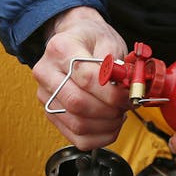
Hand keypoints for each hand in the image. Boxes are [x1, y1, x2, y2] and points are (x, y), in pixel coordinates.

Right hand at [32, 6, 129, 149]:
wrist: (73, 37)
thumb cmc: (91, 39)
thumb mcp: (108, 40)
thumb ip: (117, 65)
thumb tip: (125, 90)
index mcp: (60, 49)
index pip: (86, 78)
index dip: (113, 92)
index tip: (129, 95)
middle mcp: (46, 73)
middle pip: (77, 103)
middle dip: (110, 110)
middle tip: (126, 105)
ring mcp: (46, 95)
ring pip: (77, 124)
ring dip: (106, 125)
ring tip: (119, 113)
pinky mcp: (51, 113)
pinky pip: (76, 137)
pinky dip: (99, 137)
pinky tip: (110, 124)